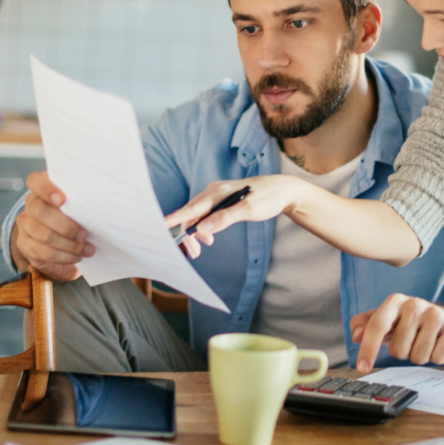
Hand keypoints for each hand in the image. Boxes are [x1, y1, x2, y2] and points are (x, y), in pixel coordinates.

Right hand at [10, 171, 94, 281]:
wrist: (62, 243)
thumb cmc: (77, 218)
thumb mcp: (80, 207)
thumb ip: (82, 202)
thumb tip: (102, 202)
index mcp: (43, 189)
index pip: (36, 181)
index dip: (47, 189)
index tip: (62, 200)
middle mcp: (31, 204)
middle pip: (41, 211)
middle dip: (66, 226)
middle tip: (85, 234)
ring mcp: (26, 224)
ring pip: (44, 234)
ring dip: (70, 245)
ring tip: (87, 248)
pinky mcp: (25, 244)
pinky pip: (44, 252)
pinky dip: (64, 256)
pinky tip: (77, 256)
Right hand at [163, 175, 307, 258]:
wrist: (283, 191)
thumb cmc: (268, 198)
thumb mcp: (249, 210)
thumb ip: (225, 218)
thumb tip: (202, 229)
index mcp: (218, 192)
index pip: (191, 207)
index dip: (175, 218)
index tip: (159, 227)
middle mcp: (214, 191)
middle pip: (191, 213)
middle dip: (189, 233)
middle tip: (195, 253)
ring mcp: (217, 196)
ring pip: (198, 215)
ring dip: (197, 232)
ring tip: (204, 247)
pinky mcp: (222, 201)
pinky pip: (206, 215)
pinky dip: (204, 227)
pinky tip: (209, 238)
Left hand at [349, 294, 443, 373]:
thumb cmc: (410, 323)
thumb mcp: (386, 321)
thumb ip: (365, 325)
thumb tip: (356, 335)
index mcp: (395, 302)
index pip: (377, 326)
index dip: (368, 348)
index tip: (362, 367)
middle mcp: (415, 304)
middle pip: (398, 350)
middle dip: (402, 352)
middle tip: (410, 341)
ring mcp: (436, 314)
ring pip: (418, 357)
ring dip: (419, 356)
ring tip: (424, 342)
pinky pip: (437, 358)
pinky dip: (436, 357)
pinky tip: (437, 344)